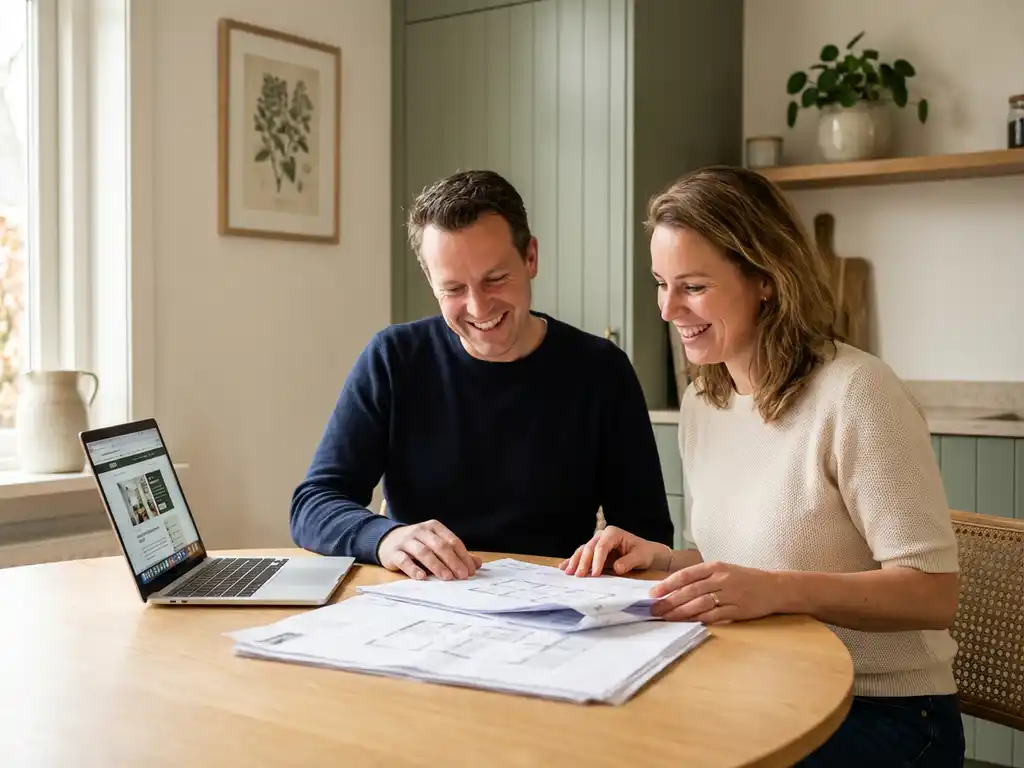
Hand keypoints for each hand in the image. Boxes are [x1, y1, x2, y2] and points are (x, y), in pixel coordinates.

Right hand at [377, 520, 481, 580]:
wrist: (387, 540)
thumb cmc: (417, 544)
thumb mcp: (436, 545)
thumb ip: (456, 554)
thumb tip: (478, 563)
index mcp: (434, 527)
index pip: (452, 541)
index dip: (463, 556)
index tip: (470, 571)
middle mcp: (420, 531)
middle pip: (440, 546)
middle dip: (453, 561)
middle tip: (462, 576)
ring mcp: (406, 541)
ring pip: (423, 552)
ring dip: (437, 565)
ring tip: (446, 577)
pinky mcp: (394, 552)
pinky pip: (404, 560)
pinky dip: (413, 569)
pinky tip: (422, 577)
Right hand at [558, 525, 669, 576]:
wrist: (645, 553)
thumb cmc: (644, 553)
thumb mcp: (640, 557)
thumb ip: (629, 561)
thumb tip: (617, 568)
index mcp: (613, 533)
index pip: (601, 547)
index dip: (597, 560)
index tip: (595, 574)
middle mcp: (602, 535)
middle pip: (589, 548)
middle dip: (583, 562)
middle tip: (579, 576)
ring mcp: (596, 542)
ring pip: (582, 551)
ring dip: (574, 562)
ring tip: (567, 572)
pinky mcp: (594, 551)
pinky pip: (582, 555)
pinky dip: (573, 561)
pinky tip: (563, 567)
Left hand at [649, 561, 781, 623]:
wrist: (775, 587)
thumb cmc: (745, 578)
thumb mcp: (724, 570)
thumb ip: (702, 577)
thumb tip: (674, 588)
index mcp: (715, 567)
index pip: (686, 575)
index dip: (668, 584)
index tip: (653, 593)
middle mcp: (721, 579)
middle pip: (690, 591)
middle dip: (669, 601)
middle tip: (654, 609)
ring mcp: (730, 595)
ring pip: (700, 604)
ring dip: (680, 612)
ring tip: (666, 618)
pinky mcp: (737, 610)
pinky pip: (714, 615)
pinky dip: (699, 619)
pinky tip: (687, 623)